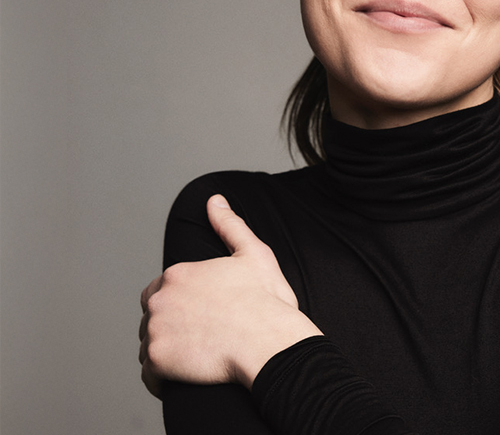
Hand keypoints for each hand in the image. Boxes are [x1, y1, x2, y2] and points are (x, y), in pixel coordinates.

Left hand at [139, 194, 321, 397]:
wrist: (270, 343)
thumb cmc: (267, 301)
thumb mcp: (253, 254)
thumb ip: (229, 225)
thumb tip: (214, 201)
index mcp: (178, 273)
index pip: (162, 289)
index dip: (182, 302)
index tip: (204, 314)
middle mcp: (159, 299)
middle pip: (152, 316)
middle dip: (171, 325)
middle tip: (203, 335)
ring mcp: (155, 330)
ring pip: (150, 344)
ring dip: (167, 350)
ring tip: (198, 356)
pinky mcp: (157, 361)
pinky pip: (149, 374)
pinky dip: (163, 377)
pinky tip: (186, 375)